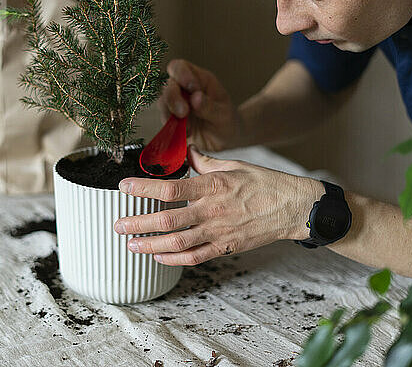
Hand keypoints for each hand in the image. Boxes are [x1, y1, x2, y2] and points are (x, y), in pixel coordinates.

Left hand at [114, 146, 322, 265]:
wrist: (293, 207)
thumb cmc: (265, 183)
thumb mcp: (234, 165)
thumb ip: (206, 162)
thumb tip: (189, 152)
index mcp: (212, 186)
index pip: (170, 188)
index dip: (142, 188)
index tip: (123, 187)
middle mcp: (211, 210)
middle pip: (166, 220)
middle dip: (137, 224)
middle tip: (118, 225)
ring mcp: (218, 232)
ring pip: (177, 243)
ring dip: (150, 245)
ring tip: (131, 244)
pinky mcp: (226, 247)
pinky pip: (195, 257)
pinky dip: (174, 259)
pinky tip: (158, 256)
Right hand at [159, 59, 240, 151]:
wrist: (226, 143)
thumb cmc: (227, 122)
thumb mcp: (223, 115)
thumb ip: (209, 106)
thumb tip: (195, 97)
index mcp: (200, 80)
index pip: (180, 67)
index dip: (180, 74)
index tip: (191, 89)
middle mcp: (185, 90)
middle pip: (168, 85)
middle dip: (173, 98)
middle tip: (183, 113)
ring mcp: (177, 105)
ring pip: (163, 103)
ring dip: (171, 115)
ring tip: (188, 129)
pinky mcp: (173, 121)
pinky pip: (164, 121)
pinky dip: (171, 128)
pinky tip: (186, 134)